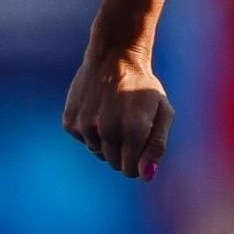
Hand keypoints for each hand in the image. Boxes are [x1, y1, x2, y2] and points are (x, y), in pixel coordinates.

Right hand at [62, 46, 174, 180]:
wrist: (114, 58)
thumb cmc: (144, 87)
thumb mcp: (163, 112)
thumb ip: (157, 146)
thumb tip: (146, 176)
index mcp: (134, 130)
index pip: (131, 170)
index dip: (138, 163)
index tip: (141, 149)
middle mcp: (107, 130)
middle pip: (114, 164)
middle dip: (124, 152)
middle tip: (131, 128)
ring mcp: (86, 127)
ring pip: (98, 153)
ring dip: (108, 141)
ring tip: (115, 115)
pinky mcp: (70, 122)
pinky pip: (83, 140)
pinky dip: (92, 131)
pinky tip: (99, 110)